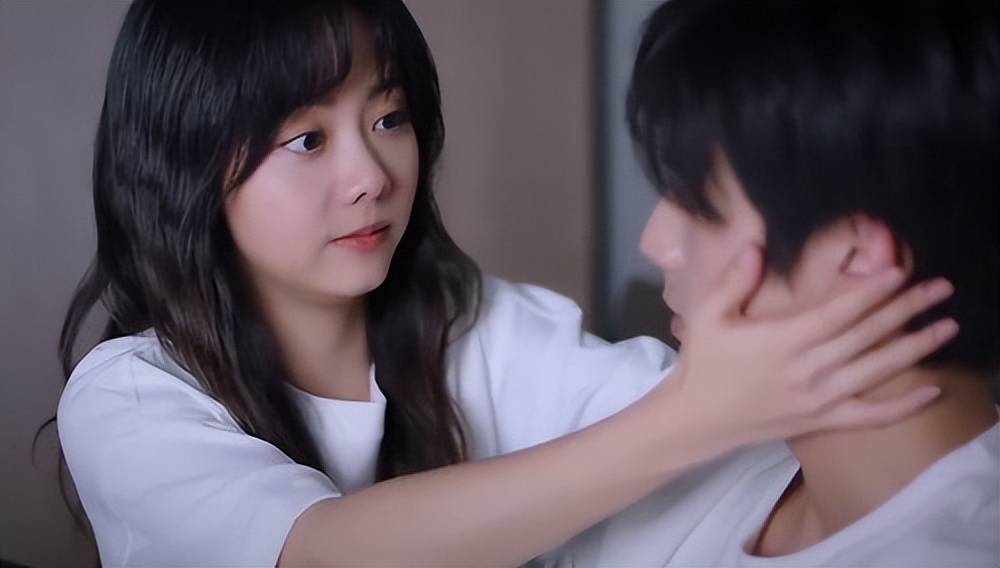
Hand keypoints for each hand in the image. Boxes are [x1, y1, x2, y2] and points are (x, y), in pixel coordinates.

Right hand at [669, 245, 955, 446]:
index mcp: (783, 340)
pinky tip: (932, 389)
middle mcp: (808, 369)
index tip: (899, 271)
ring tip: (947, 327)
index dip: (872, 290)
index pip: (839, 311)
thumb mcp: (706, 316)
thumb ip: (733, 281)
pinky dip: (903, 405)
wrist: (698, 418)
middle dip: (906, 309)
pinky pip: (870, 416)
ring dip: (915, 348)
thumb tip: (754, 247)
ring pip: (877, 370)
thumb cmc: (704, 363)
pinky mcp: (821, 421)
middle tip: (940, 288)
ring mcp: (819, 398)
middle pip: (867, 335)